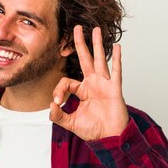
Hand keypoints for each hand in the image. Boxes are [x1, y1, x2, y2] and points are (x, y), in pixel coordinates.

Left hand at [49, 25, 128, 140]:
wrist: (110, 138)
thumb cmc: (94, 130)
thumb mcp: (71, 123)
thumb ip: (58, 116)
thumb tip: (51, 106)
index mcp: (83, 91)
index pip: (67, 81)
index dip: (60, 90)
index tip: (58, 102)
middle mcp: (93, 84)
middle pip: (85, 59)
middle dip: (80, 44)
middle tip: (76, 28)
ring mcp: (105, 84)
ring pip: (100, 60)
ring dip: (97, 44)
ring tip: (96, 29)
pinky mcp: (114, 89)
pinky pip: (116, 71)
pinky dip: (117, 59)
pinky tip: (116, 47)